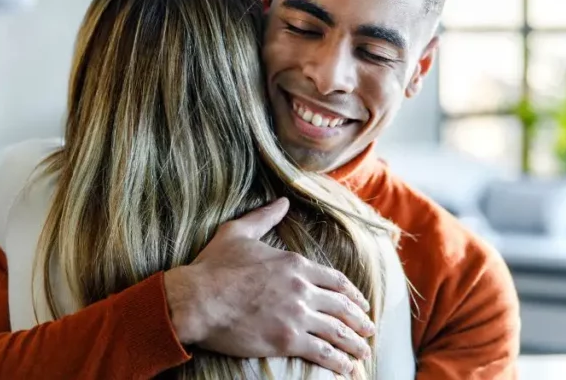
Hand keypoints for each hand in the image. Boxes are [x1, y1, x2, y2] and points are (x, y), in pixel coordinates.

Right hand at [163, 198, 375, 375]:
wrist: (196, 299)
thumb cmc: (213, 267)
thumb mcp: (238, 232)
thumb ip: (264, 217)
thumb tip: (282, 201)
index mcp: (294, 263)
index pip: (335, 280)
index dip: (352, 294)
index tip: (361, 303)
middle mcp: (302, 288)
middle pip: (342, 306)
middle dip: (360, 319)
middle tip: (369, 329)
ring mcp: (296, 314)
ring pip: (337, 331)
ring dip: (355, 342)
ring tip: (363, 351)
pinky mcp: (287, 339)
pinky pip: (323, 352)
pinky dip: (340, 361)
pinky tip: (348, 368)